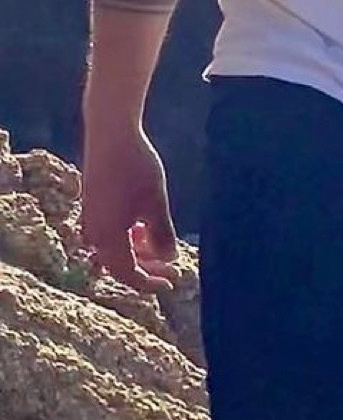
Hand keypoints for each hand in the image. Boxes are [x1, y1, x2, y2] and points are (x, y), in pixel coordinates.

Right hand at [78, 123, 179, 293]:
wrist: (111, 136)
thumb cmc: (136, 169)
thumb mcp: (156, 204)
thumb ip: (162, 234)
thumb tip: (169, 259)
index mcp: (107, 238)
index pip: (128, 274)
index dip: (150, 283)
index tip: (173, 283)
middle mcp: (93, 234)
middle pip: (121, 264)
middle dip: (148, 269)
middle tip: (174, 269)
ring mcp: (90, 220)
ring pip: (116, 248)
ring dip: (140, 252)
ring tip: (163, 245)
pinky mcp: (93, 207)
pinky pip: (111, 234)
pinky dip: (130, 237)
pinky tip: (146, 227)